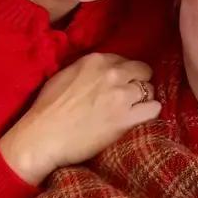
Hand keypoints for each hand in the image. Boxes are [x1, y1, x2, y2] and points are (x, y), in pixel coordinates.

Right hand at [0, 53, 160, 185]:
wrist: (43, 137)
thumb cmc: (46, 108)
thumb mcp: (65, 75)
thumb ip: (87, 69)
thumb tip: (100, 72)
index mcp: (96, 60)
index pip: (124, 60)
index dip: (123, 73)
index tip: (118, 84)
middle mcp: (112, 74)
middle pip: (142, 71)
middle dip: (137, 82)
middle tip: (129, 96)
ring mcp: (121, 96)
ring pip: (149, 90)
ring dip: (143, 99)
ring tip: (133, 110)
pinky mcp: (127, 119)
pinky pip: (154, 109)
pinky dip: (149, 113)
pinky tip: (140, 118)